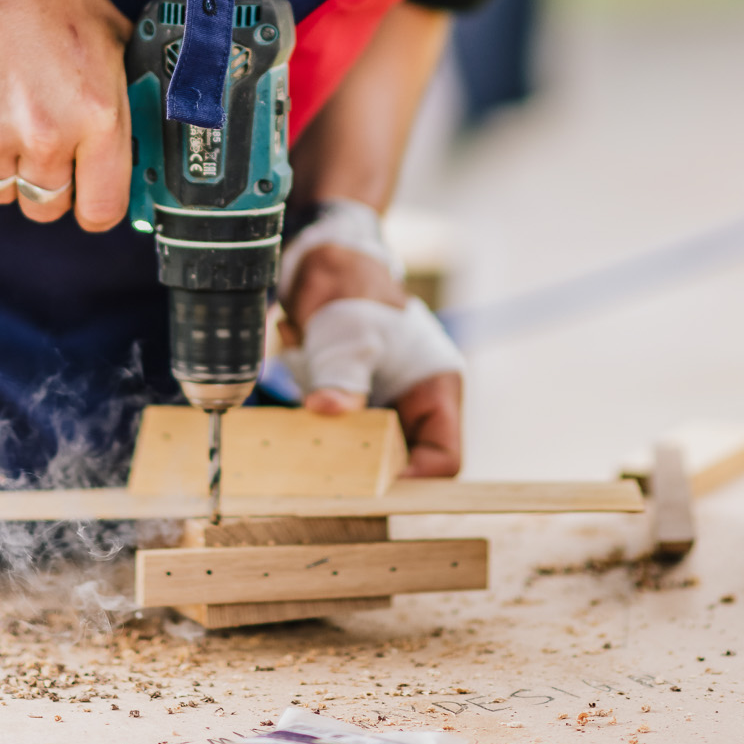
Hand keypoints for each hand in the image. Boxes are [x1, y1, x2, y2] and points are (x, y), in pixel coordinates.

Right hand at [0, 0, 131, 231]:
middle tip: (46, 145)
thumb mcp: (115, 39)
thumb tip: (146, 138)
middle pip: (47, 208)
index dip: (95, 206)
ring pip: (3, 190)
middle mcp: (47, 137)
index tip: (89, 194)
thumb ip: (128, 96)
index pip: (102, 210)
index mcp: (98, 117)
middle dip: (49, 186)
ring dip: (8, 164)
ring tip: (10, 114)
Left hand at [279, 244, 462, 474]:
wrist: (323, 257)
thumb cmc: (350, 284)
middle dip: (371, 476)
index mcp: (435, 387)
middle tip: (330, 485)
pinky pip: (341, 438)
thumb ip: (342, 371)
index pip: (444, 457)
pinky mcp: (353, 403)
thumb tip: (326, 410)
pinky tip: (299, 433)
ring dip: (341, 459)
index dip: (413, 480)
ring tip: (310, 457)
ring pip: (370, 456)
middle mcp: (415, 403)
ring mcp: (383, 404)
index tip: (371, 487)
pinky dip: (321, 440)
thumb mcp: (349, 327)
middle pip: (406, 464)